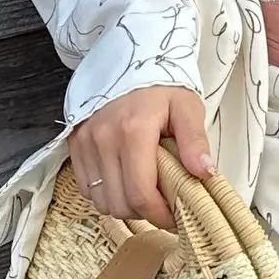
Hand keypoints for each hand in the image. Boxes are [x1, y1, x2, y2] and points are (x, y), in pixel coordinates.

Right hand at [64, 84, 212, 229]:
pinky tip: (126, 183)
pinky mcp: (74, 144)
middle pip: (119, 203)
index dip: (159, 215)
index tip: (178, 219)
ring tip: (147, 196)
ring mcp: (84, 142)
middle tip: (166, 209)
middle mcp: (103, 139)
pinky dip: (106, 194)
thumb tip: (204, 173)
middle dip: (145, 214)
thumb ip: (195, 141)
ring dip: (124, 206)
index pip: (140, 193)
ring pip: (100, 200)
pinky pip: (86, 187)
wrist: (131, 58)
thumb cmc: (163, 85)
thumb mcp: (187, 107)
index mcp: (133, 131)